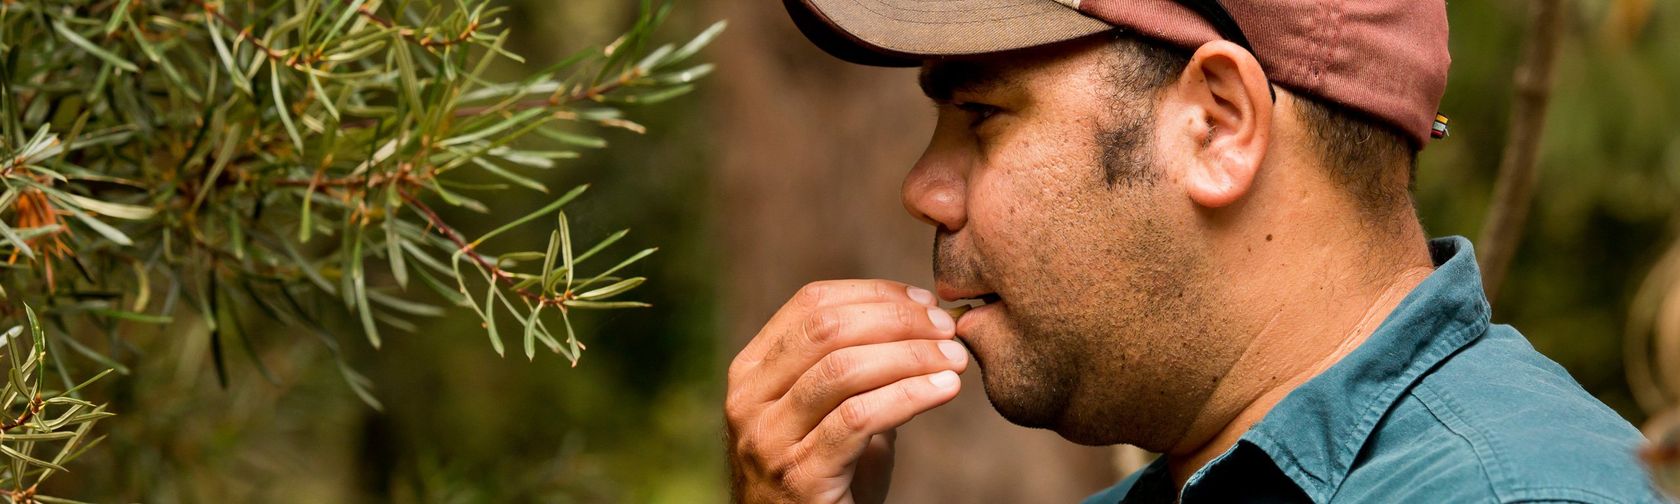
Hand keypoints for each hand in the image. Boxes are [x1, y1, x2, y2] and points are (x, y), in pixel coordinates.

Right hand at [726, 280, 967, 502]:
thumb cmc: (824, 479)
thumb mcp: (829, 414)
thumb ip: (858, 370)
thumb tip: (925, 322)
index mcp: (752, 371)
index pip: (811, 304)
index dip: (874, 294)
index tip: (925, 302)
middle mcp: (749, 399)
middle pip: (826, 329)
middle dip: (896, 320)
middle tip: (946, 329)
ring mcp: (769, 438)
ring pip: (843, 369)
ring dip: (911, 356)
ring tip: (954, 360)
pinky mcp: (800, 475)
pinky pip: (860, 418)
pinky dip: (910, 395)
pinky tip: (944, 389)